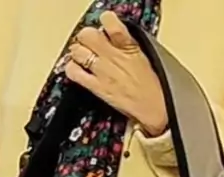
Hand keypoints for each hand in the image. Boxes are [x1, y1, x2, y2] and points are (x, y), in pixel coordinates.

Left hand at [65, 11, 167, 137]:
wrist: (152, 107)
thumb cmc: (150, 84)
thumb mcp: (142, 55)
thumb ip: (125, 43)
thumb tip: (110, 36)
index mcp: (128, 45)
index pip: (109, 21)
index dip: (103, 22)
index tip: (104, 27)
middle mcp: (113, 56)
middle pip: (87, 35)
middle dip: (85, 37)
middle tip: (88, 43)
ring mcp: (103, 72)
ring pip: (77, 52)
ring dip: (77, 52)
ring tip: (82, 56)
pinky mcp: (96, 87)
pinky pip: (74, 73)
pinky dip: (71, 68)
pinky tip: (76, 69)